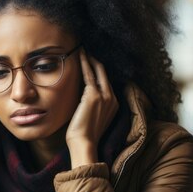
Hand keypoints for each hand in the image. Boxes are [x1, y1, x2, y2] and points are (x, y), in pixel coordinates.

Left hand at [66, 48, 118, 167]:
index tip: (90, 59)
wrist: (84, 143)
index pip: (105, 81)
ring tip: (82, 48)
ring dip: (89, 58)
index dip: (98, 69)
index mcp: (113, 104)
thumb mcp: (90, 117)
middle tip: (86, 48)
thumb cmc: (83, 135)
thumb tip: (80, 96)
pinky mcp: (94, 95)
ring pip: (98, 70)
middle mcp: (112, 98)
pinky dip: (84, 62)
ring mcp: (105, 96)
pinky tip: (79, 54)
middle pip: (104, 73)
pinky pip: (88, 74)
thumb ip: (90, 105)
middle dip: (95, 59)